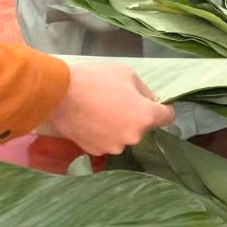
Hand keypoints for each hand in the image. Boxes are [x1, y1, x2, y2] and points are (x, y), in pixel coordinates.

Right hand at [45, 61, 175, 155]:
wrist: (59, 95)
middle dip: (136, 115)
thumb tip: (150, 100)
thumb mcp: (127, 74)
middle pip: (143, 126)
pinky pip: (107, 140)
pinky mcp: (95, 151)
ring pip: (124, 135)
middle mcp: (133, 137)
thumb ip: (144, 91)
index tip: (155, 102)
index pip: (167, 117)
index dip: (163, 107)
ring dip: (119, 125)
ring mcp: (113, 147)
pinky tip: (91, 119)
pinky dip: (103, 132)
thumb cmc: (95, 80)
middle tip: (119, 100)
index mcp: (144, 117)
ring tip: (101, 109)